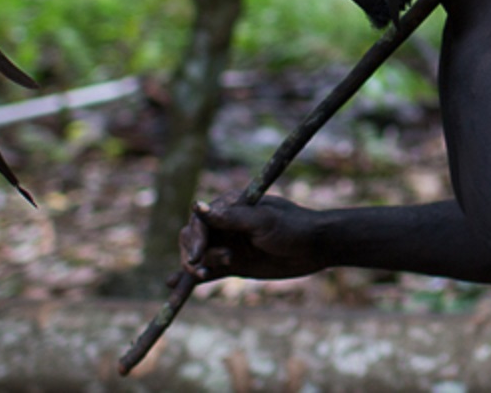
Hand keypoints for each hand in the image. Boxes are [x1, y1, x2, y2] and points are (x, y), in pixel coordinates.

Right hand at [178, 194, 323, 283]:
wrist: (316, 248)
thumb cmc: (293, 227)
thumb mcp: (263, 221)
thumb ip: (231, 218)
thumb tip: (197, 207)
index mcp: (231, 206)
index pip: (200, 219)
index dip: (195, 237)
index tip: (197, 255)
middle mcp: (225, 224)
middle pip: (192, 237)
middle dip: (193, 253)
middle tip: (203, 268)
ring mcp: (228, 244)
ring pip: (197, 255)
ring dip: (194, 265)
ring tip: (204, 275)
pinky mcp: (233, 264)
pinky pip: (208, 270)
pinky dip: (192, 277)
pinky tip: (174, 284)